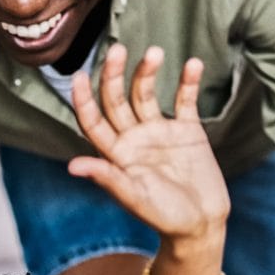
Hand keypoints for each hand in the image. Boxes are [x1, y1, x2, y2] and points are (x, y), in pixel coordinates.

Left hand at [68, 45, 229, 242]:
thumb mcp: (135, 198)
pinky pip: (185, 100)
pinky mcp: (187, 130)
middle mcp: (133, 138)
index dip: (83, 100)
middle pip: (116, 100)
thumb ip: (107, 178)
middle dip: (114, 75)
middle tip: (117, 50)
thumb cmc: (164, 217)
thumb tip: (72, 165)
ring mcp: (159, 131)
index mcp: (115, 154)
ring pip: (146, 93)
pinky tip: (192, 64)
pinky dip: (188, 82)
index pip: (92, 121)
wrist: (202, 224)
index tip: (78, 76)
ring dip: (147, 72)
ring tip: (155, 53)